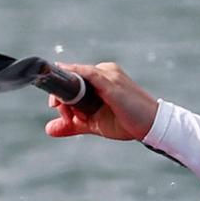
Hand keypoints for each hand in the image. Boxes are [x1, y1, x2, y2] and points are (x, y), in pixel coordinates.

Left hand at [42, 62, 159, 141]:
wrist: (151, 126)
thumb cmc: (126, 121)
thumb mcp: (93, 124)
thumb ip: (72, 124)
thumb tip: (48, 129)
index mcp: (100, 78)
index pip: (73, 79)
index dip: (61, 93)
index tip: (56, 107)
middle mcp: (104, 71)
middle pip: (72, 77)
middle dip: (62, 97)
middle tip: (67, 116)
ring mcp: (108, 74)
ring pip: (77, 77)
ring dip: (67, 96)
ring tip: (72, 116)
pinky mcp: (111, 82)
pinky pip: (88, 74)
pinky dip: (74, 75)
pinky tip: (64, 77)